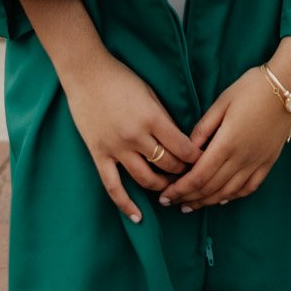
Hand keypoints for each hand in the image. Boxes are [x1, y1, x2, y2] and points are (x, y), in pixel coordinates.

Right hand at [62, 50, 202, 224]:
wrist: (86, 73)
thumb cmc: (121, 78)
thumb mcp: (149, 93)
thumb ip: (163, 118)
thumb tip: (180, 142)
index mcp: (152, 118)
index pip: (182, 148)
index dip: (196, 158)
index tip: (204, 162)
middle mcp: (136, 136)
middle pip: (167, 165)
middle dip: (182, 172)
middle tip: (190, 176)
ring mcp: (116, 148)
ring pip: (145, 179)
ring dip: (162, 187)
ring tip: (170, 189)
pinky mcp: (99, 154)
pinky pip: (113, 187)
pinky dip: (126, 205)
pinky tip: (138, 217)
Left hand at [156, 67, 290, 211]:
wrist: (286, 87)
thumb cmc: (250, 88)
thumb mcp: (222, 102)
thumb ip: (203, 128)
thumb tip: (187, 149)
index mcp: (227, 143)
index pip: (198, 176)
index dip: (180, 189)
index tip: (165, 195)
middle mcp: (242, 159)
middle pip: (210, 188)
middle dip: (188, 198)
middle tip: (170, 202)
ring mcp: (256, 163)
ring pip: (228, 192)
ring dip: (206, 202)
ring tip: (189, 206)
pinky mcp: (268, 163)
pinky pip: (248, 188)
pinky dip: (232, 197)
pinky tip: (221, 199)